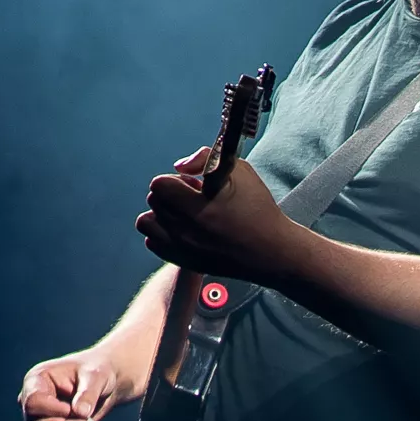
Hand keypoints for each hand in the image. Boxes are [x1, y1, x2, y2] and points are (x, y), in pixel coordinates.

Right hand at [19, 351, 120, 420]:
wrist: (103, 384)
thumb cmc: (96, 372)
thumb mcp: (96, 376)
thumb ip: (88, 393)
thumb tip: (80, 413)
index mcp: (37, 379)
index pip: (32, 402)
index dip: (50, 411)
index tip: (71, 410)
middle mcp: (33, 399)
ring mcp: (39, 418)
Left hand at [136, 155, 297, 281]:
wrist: (272, 252)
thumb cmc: (258, 209)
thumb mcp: (239, 171)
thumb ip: (204, 158)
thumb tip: (178, 166)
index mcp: (199, 208)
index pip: (159, 185)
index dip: (176, 179)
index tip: (194, 185)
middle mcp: (186, 231)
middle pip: (154, 201)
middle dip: (170, 193)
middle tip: (195, 198)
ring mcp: (183, 249)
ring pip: (147, 222)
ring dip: (162, 213)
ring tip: (186, 213)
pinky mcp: (184, 262)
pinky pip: (153, 242)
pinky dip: (163, 232)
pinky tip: (183, 229)